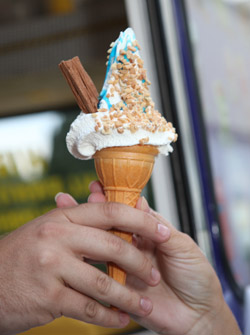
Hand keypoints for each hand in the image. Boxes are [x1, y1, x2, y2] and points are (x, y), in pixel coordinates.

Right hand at [0, 199, 169, 334]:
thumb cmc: (23, 255)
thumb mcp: (50, 229)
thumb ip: (81, 226)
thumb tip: (118, 221)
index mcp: (63, 218)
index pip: (110, 211)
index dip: (140, 220)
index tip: (161, 230)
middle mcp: (57, 237)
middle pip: (112, 247)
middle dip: (139, 262)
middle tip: (153, 274)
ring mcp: (51, 267)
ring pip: (103, 283)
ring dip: (129, 296)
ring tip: (145, 303)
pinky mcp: (47, 297)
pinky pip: (88, 308)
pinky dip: (109, 316)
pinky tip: (120, 319)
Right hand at [85, 181, 240, 334]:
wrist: (200, 317)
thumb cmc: (197, 278)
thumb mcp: (183, 247)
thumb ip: (160, 227)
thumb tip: (140, 204)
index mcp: (150, 234)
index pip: (129, 212)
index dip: (115, 199)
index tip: (100, 187)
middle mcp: (135, 247)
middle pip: (111, 226)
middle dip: (95, 210)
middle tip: (82, 197)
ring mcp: (126, 267)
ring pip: (103, 248)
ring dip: (87, 233)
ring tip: (72, 216)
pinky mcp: (121, 288)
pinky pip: (103, 276)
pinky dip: (89, 265)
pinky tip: (77, 253)